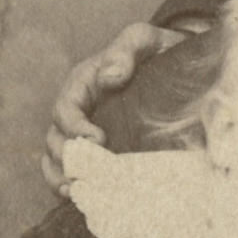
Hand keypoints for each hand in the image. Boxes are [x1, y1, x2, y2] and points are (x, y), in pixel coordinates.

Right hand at [44, 22, 191, 187]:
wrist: (182, 69)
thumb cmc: (159, 51)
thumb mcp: (145, 39)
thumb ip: (126, 49)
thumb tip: (110, 77)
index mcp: (83, 84)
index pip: (65, 109)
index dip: (74, 128)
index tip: (98, 140)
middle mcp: (79, 111)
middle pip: (56, 140)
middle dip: (66, 160)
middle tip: (88, 175)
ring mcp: (86, 133)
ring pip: (57, 160)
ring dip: (61, 178)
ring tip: (75, 192)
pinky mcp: (100, 152)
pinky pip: (75, 172)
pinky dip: (73, 186)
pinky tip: (85, 198)